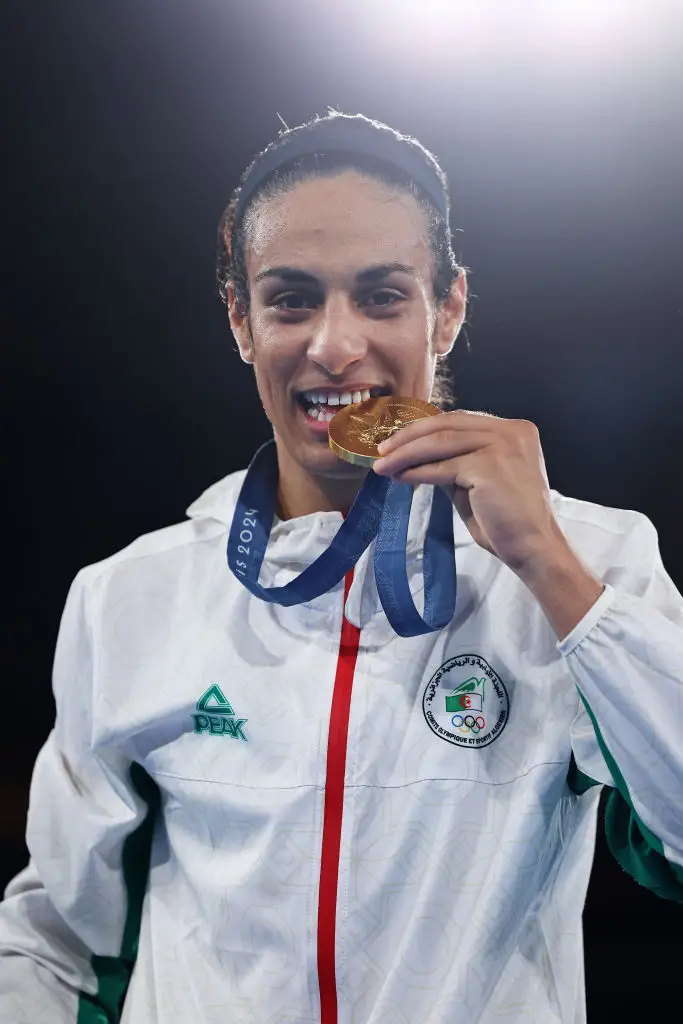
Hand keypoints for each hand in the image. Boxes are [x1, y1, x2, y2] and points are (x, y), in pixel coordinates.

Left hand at [372, 409, 566, 573]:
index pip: (460, 420)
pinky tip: (401, 478)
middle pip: (448, 424)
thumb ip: (455, 463)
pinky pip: (443, 466)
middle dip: (410, 436)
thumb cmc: (507, 521)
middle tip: (382, 450)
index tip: (399, 440)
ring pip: (440, 442)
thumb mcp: (478, 482)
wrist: (533, 548)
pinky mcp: (489, 466)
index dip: (426, 428)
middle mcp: (512, 431)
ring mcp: (502, 446)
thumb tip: (416, 455)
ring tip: (383, 465)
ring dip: (406, 454)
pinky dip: (417, 471)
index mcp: (515, 430)